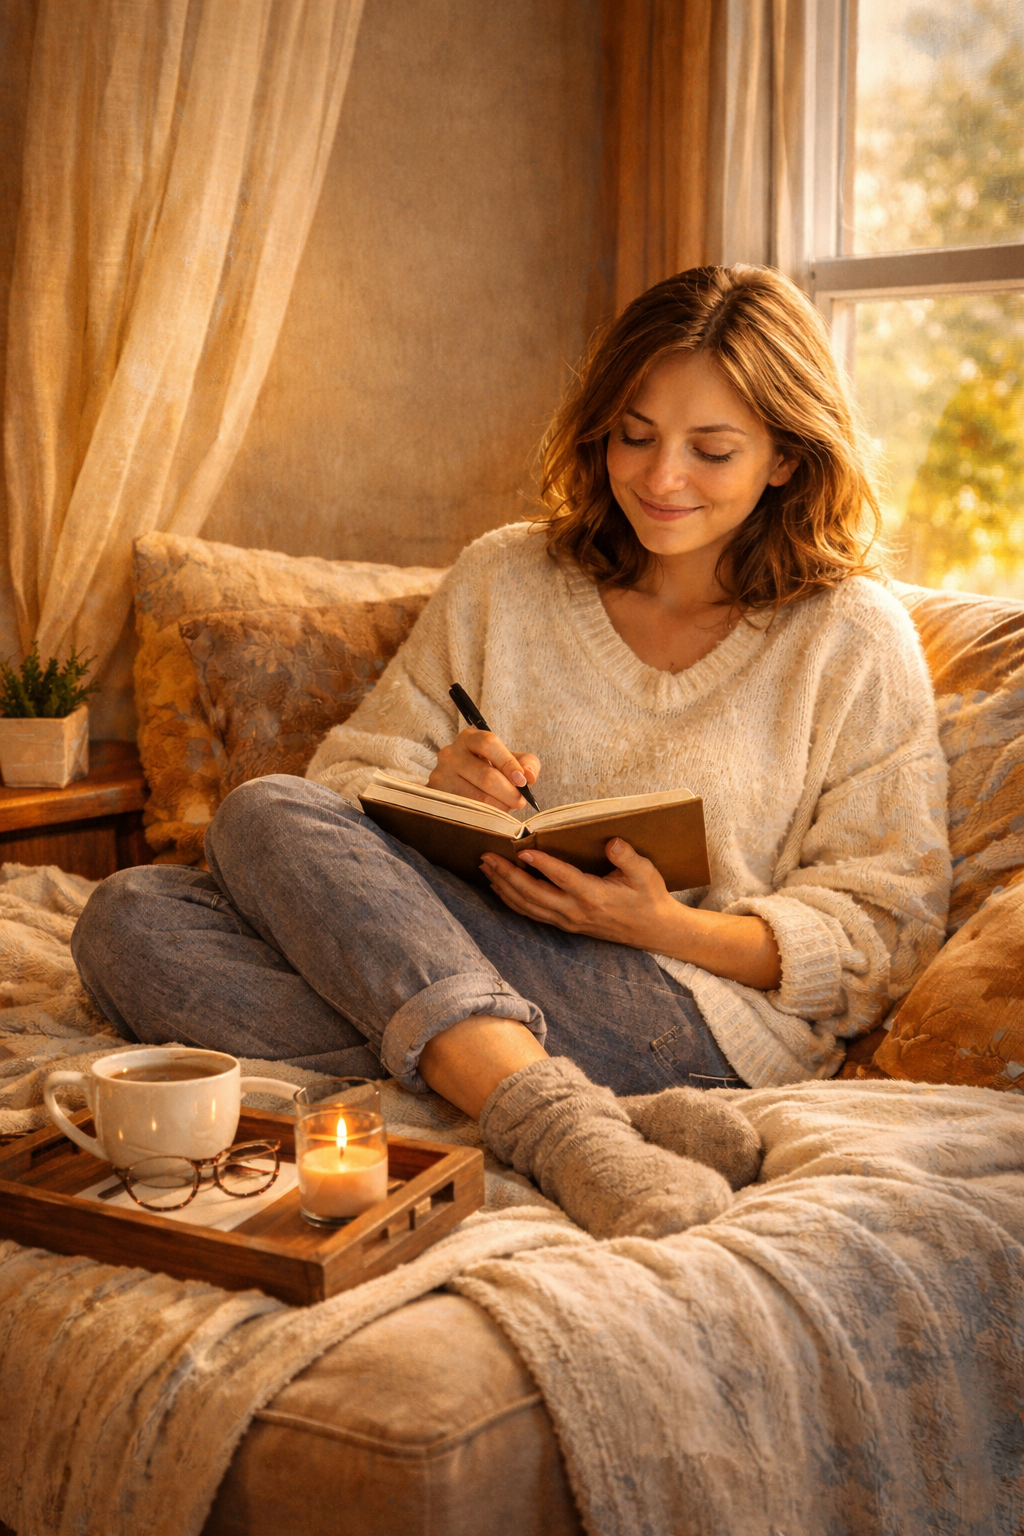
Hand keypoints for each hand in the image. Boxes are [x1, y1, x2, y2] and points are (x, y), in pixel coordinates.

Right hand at [429, 728, 539, 810]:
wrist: (460, 784)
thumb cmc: (490, 769)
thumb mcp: (511, 761)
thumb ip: (527, 764)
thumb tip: (529, 777)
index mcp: (469, 738)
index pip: (488, 744)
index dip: (508, 762)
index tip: (522, 781)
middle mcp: (451, 754)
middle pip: (485, 775)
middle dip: (508, 792)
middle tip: (520, 802)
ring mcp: (441, 775)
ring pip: (476, 797)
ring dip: (498, 806)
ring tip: (505, 807)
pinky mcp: (437, 796)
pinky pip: (466, 810)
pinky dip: (484, 815)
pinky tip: (491, 814)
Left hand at [482, 838, 782, 988]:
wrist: (654, 930)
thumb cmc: (649, 896)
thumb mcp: (645, 873)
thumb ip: (627, 858)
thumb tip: (612, 842)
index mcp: (594, 897)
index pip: (562, 879)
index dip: (541, 865)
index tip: (522, 850)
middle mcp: (576, 911)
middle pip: (534, 895)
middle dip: (507, 875)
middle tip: (487, 856)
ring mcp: (568, 921)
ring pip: (528, 906)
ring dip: (504, 887)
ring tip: (486, 868)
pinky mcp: (565, 924)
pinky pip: (532, 913)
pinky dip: (512, 900)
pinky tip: (500, 887)